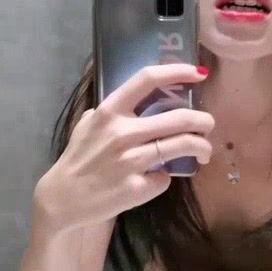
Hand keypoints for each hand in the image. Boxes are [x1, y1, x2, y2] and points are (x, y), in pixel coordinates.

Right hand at [35, 63, 213, 231]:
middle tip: (208, 124)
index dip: (177, 72)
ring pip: (182, 146)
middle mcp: (122, 133)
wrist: (63, 198)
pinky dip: (168, 176)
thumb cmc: (78, 157)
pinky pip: (166, 177)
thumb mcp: (88, 124)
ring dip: (202, 147)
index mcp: (110, 111)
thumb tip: (138, 97)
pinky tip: (161, 178)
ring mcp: (131, 161)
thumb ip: (112, 110)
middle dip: (204, 120)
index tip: (198, 73)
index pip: (147, 80)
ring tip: (204, 151)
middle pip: (179, 117)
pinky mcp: (137, 188)